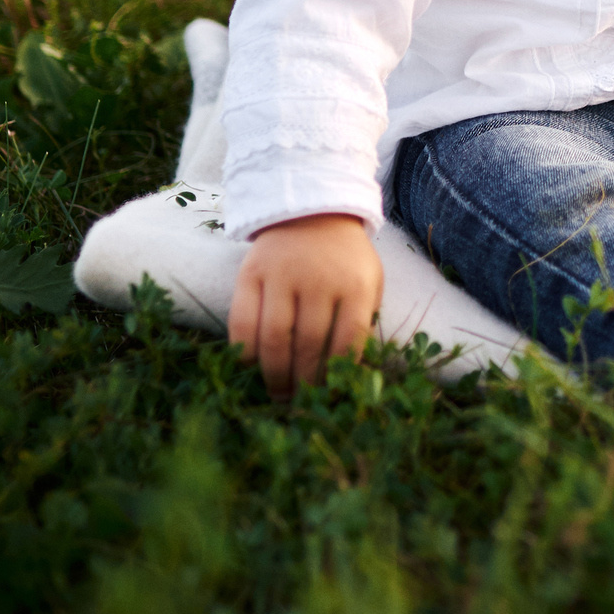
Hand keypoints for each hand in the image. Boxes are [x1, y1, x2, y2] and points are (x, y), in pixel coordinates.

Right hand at [229, 212, 382, 397]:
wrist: (312, 210)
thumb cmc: (345, 259)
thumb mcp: (370, 280)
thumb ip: (364, 319)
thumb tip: (352, 373)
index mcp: (356, 284)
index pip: (348, 340)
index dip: (337, 375)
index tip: (331, 397)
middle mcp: (319, 279)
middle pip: (310, 343)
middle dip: (305, 382)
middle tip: (300, 403)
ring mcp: (282, 275)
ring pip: (275, 337)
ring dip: (275, 374)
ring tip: (278, 394)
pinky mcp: (251, 272)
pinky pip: (243, 320)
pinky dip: (245, 350)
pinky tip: (250, 366)